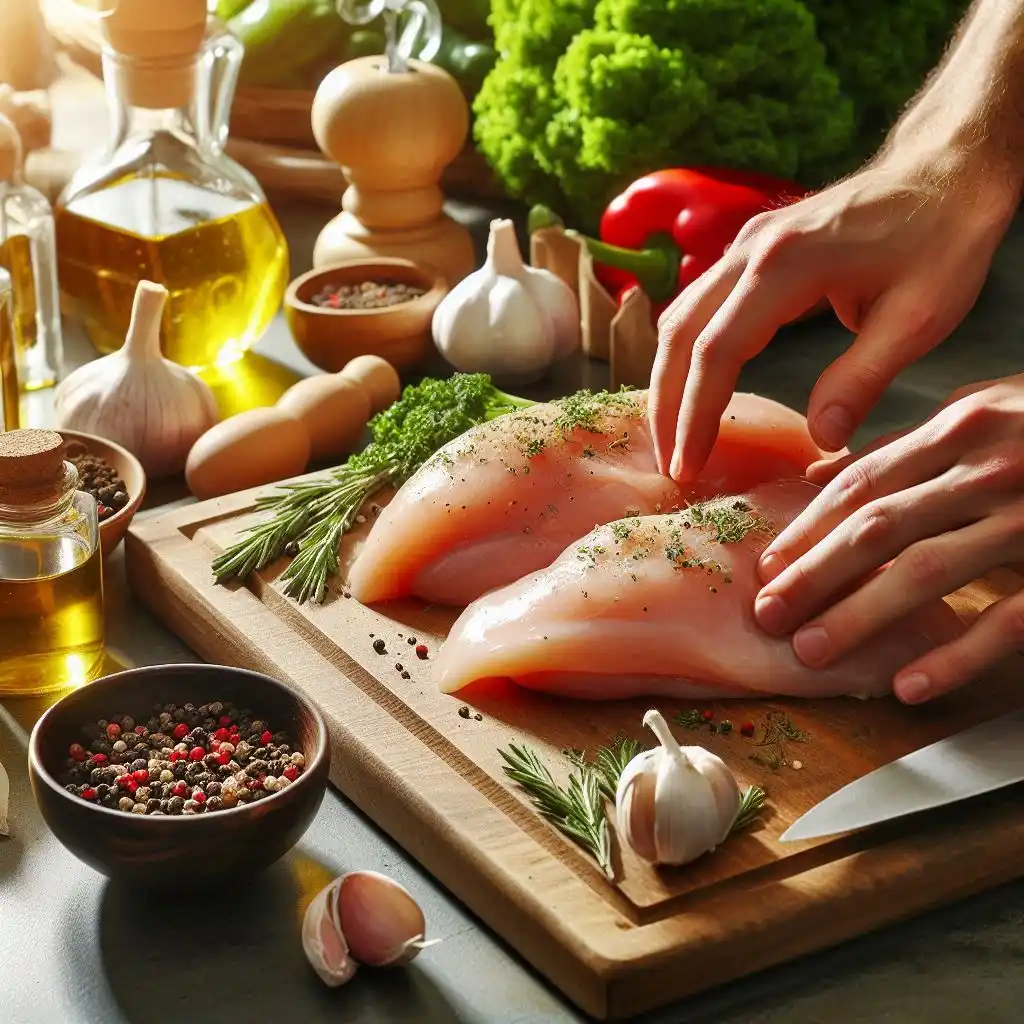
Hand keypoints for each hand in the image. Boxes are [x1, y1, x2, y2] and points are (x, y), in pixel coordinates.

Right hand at [647, 148, 1019, 482]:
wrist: (946, 170)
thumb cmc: (941, 238)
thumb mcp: (919, 317)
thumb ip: (862, 380)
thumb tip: (821, 439)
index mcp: (784, 266)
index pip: (716, 352)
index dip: (696, 415)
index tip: (690, 465)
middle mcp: (749, 251)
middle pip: (678, 336)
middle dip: (665, 406)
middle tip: (669, 465)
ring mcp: (744, 247)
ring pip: (678, 319)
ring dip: (667, 381)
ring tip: (674, 437)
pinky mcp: (748, 252)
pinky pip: (696, 307)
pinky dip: (684, 355)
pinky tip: (691, 390)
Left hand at [752, 375, 1023, 703]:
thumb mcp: (990, 416)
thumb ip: (911, 448)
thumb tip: (820, 474)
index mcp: (964, 426)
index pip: (862, 484)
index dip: (807, 529)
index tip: (766, 566)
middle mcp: (993, 464)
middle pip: (879, 528)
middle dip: (814, 576)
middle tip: (768, 616)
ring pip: (928, 572)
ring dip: (861, 617)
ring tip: (813, 652)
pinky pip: (1009, 619)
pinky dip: (955, 656)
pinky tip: (908, 685)